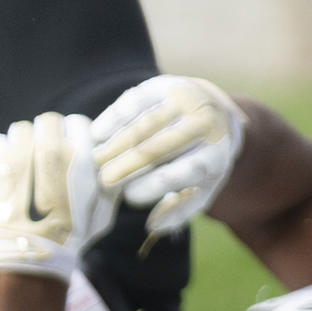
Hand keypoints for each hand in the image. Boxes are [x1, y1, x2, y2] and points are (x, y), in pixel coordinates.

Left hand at [0, 114, 104, 280]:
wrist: (32, 260)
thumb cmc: (72, 238)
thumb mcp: (105, 211)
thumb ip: (110, 181)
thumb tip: (110, 163)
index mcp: (82, 156)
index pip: (77, 123)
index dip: (72, 138)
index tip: (68, 153)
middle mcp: (51, 149)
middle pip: (48, 121)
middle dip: (46, 137)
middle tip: (42, 161)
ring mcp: (18, 154)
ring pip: (19, 129)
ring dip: (21, 145)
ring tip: (20, 169)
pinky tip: (2, 172)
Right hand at [89, 75, 243, 240]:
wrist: (216, 115)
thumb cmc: (201, 162)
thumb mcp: (201, 192)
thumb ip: (178, 213)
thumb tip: (151, 226)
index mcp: (216, 154)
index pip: (175, 176)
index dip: (146, 189)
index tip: (127, 197)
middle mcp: (205, 122)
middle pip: (153, 151)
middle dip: (122, 169)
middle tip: (101, 182)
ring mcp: (185, 99)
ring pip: (139, 127)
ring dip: (113, 146)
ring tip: (95, 162)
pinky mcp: (165, 85)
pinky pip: (132, 103)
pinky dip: (111, 120)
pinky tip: (97, 136)